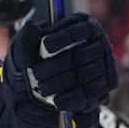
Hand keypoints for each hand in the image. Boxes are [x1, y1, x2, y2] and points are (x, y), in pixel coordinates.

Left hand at [4, 12, 116, 127]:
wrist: (33, 89)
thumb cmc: (32, 60)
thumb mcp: (25, 46)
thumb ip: (27, 35)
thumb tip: (32, 25)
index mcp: (83, 26)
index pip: (82, 28)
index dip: (65, 37)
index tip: (45, 46)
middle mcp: (99, 45)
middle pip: (81, 54)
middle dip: (57, 65)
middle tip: (35, 73)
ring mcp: (103, 68)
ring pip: (85, 74)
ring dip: (61, 82)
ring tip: (41, 87)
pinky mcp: (101, 91)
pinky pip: (90, 95)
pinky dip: (72, 99)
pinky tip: (56, 101)